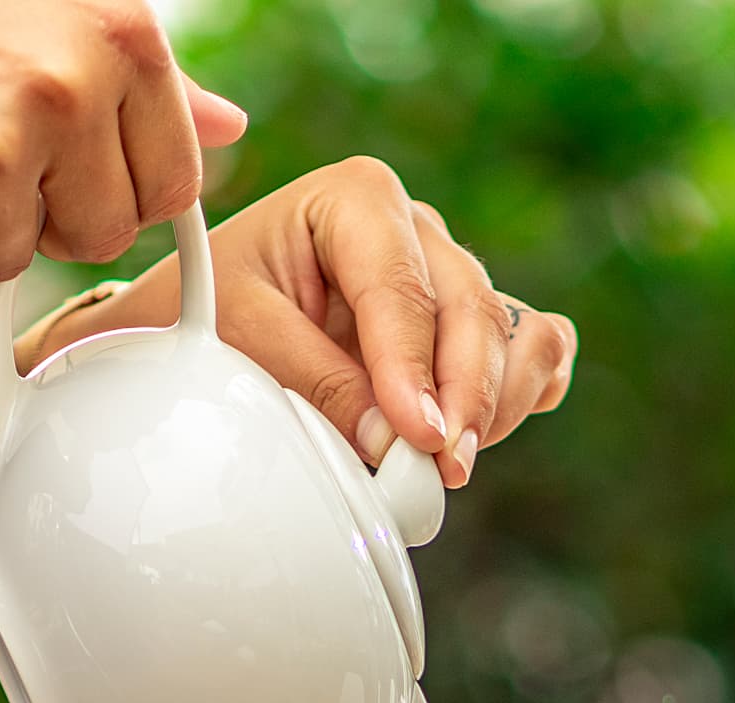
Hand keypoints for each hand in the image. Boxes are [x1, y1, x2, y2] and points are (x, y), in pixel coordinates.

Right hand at [0, 0, 246, 278]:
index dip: (119, 187)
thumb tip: (230, 131)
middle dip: (51, 212)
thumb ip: (152, 79)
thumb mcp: (62, 8)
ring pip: (20, 256)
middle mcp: (70, 88)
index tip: (73, 165)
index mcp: (123, 36)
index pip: (173, 182)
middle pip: (104, 234)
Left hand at [34, 160, 578, 489]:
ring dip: (495, 403)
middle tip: (440, 469)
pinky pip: (536, 344)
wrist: (199, 317)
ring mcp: (449, 274)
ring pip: (514, 330)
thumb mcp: (240, 338)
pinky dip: (525, 390)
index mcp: (356, 200)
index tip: (416, 436)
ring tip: (449, 463)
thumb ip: (315, 383)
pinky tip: (484, 435)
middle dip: (464, 397)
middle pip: (470, 310)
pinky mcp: (469, 321)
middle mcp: (415, 229)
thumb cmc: (212, 313)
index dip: (415, 369)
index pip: (402, 289)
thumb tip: (393, 442)